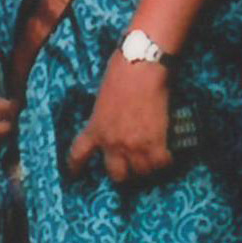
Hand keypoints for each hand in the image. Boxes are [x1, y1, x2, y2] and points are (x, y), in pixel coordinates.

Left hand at [68, 56, 174, 186]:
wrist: (140, 67)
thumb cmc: (119, 73)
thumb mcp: (103, 99)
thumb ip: (104, 116)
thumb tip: (112, 121)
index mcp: (95, 129)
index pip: (78, 155)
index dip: (76, 168)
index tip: (75, 175)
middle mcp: (112, 142)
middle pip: (117, 174)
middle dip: (124, 173)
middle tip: (131, 166)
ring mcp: (134, 145)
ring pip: (142, 171)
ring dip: (147, 166)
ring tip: (152, 158)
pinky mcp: (155, 142)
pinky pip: (160, 163)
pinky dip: (164, 160)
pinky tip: (166, 154)